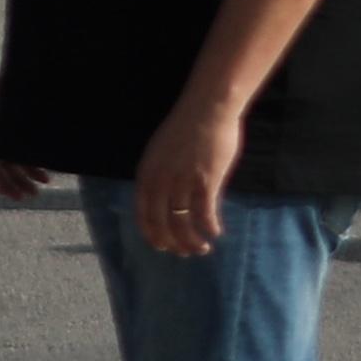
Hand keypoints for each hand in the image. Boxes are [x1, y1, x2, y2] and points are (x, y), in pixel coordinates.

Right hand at [0, 80, 49, 202]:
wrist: (36, 59)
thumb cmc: (25, 76)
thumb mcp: (16, 100)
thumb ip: (14, 127)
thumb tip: (12, 155)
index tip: (1, 191)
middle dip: (11, 182)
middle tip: (27, 197)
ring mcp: (1, 129)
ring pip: (7, 162)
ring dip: (21, 179)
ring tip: (37, 192)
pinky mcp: (16, 130)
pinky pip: (18, 154)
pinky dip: (31, 166)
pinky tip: (45, 177)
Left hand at [130, 89, 241, 257]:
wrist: (208, 108)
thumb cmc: (187, 126)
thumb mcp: (161, 151)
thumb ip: (160, 175)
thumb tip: (166, 198)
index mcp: (147, 174)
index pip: (144, 215)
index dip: (153, 235)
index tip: (163, 246)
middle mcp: (161, 182)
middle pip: (162, 224)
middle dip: (172, 243)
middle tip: (184, 252)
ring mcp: (183, 182)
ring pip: (182, 223)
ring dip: (192, 241)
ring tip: (202, 248)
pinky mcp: (205, 181)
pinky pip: (205, 213)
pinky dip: (210, 226)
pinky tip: (216, 232)